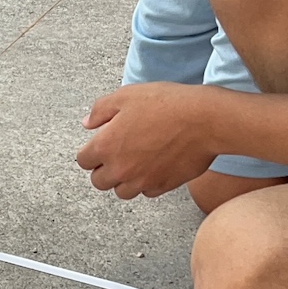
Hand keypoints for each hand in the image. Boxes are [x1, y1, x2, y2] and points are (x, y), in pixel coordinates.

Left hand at [77, 82, 219, 198]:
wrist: (205, 120)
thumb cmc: (166, 104)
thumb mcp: (126, 96)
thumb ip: (100, 111)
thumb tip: (88, 124)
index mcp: (106, 146)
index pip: (83, 161)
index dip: (90, 153)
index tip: (99, 146)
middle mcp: (121, 169)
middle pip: (99, 182)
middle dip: (104, 169)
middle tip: (117, 154)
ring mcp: (142, 181)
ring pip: (122, 192)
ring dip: (124, 180)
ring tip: (135, 162)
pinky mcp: (163, 186)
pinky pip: (147, 192)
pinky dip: (146, 183)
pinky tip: (154, 166)